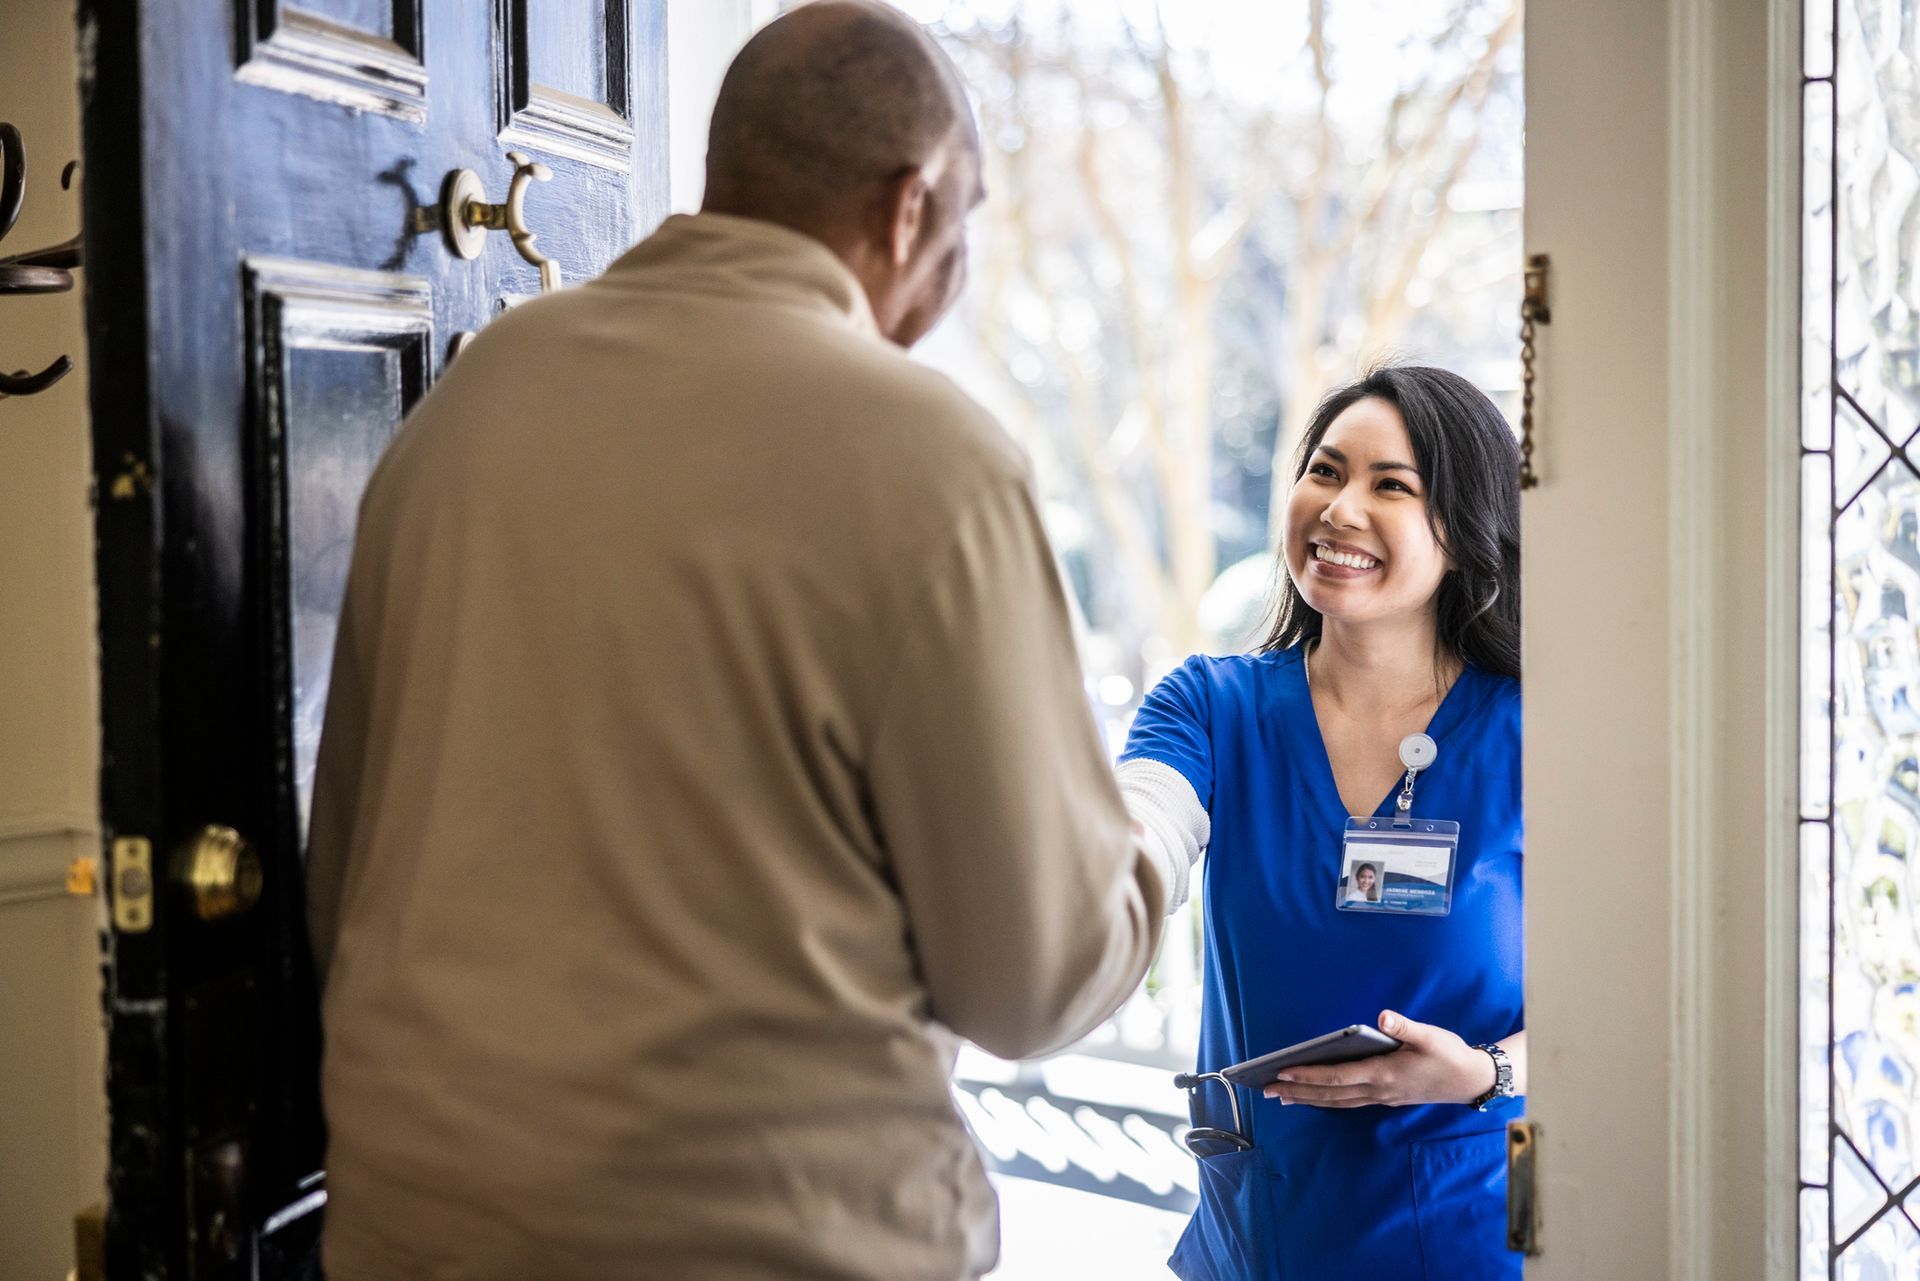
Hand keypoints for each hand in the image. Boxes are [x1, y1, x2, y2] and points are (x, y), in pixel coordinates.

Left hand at [1262, 1011, 1493, 1108]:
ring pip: (1337, 1101)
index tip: (1283, 1073)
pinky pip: (1348, 1102)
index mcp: (1384, 1074)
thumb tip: (1382, 1017)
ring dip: (1308, 1099)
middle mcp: (1379, 1090)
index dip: (1309, 1076)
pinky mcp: (1386, 1098)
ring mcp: (1381, 1098)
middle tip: (1266, 1089)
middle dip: (1297, 1091)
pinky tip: (1315, 1096)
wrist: (1471, 1081)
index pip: (1338, 1077)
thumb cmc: (1449, 1054)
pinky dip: (1327, 1099)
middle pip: (1330, 1094)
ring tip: (1281, 1096)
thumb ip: (1404, 1027)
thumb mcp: (1430, 1035)